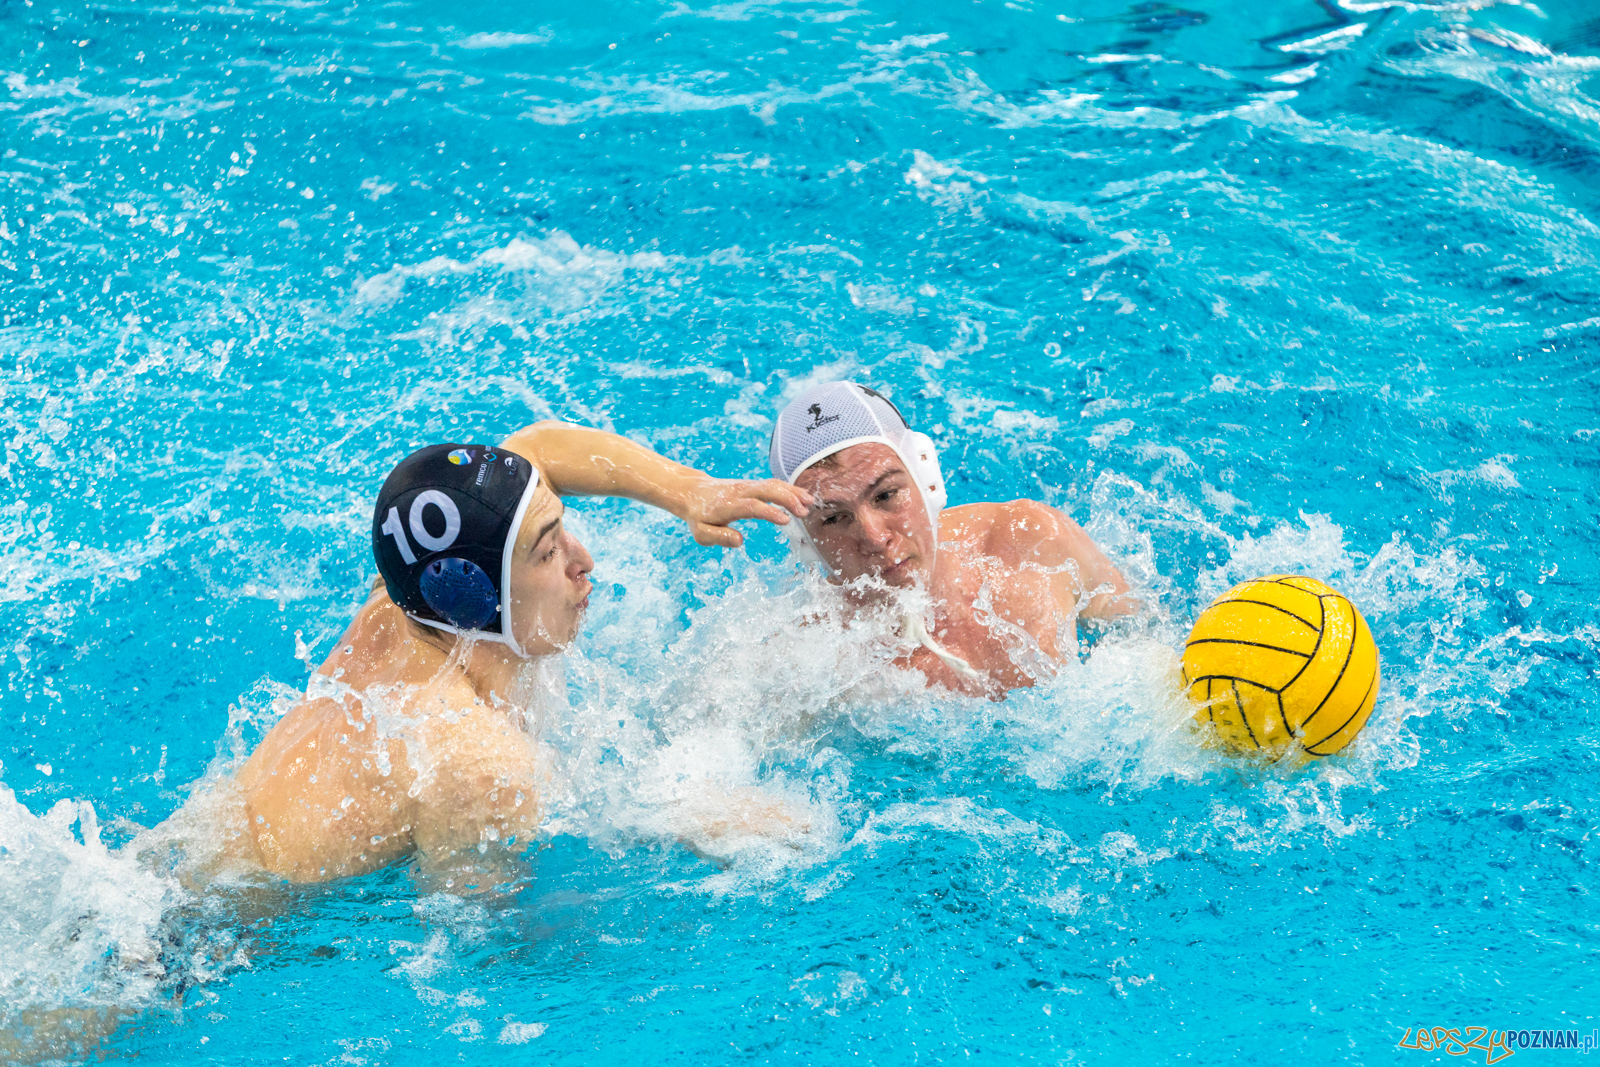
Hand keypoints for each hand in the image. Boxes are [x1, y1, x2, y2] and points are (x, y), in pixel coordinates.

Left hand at [680, 478, 812, 547]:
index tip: (786, 520)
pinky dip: (789, 489)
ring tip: (810, 503)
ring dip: (792, 492)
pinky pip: (773, 484)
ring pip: (772, 484)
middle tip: (804, 511)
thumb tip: (739, 541)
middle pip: (766, 489)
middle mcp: (739, 491)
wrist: (693, 492)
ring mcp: (747, 485)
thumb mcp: (702, 533)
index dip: (769, 512)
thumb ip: (719, 537)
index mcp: (727, 505)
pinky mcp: (753, 485)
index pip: (751, 506)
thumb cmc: (699, 516)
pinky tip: (803, 497)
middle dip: (787, 498)